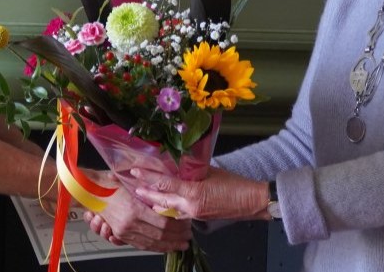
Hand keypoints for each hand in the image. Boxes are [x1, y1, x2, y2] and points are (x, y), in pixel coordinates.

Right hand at [82, 170, 191, 251]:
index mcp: (135, 209)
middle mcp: (130, 224)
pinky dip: (155, 247)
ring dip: (168, 245)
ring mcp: (124, 231)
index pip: (163, 223)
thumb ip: (150, 195)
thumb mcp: (133, 185)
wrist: (91, 191)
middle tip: (189, 237)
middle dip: (177, 238)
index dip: (178, 227)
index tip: (188, 226)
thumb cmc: (112, 183)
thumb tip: (169, 203)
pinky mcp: (121, 235)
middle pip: (160, 235)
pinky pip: (141, 245)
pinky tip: (165, 247)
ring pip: (151, 243)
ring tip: (180, 245)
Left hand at [132, 167, 268, 220]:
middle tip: (133, 185)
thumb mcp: (211, 171)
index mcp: (193, 192)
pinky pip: (178, 214)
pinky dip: (168, 209)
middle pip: (161, 199)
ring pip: (168, 209)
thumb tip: (178, 165)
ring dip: (155, 202)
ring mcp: (194, 214)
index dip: (148, 177)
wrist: (251, 202)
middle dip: (146, 193)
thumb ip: (192, 169)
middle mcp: (190, 206)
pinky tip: (162, 205)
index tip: (136, 171)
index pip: (164, 184)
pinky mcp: (198, 218)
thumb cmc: (235, 184)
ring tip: (143, 195)